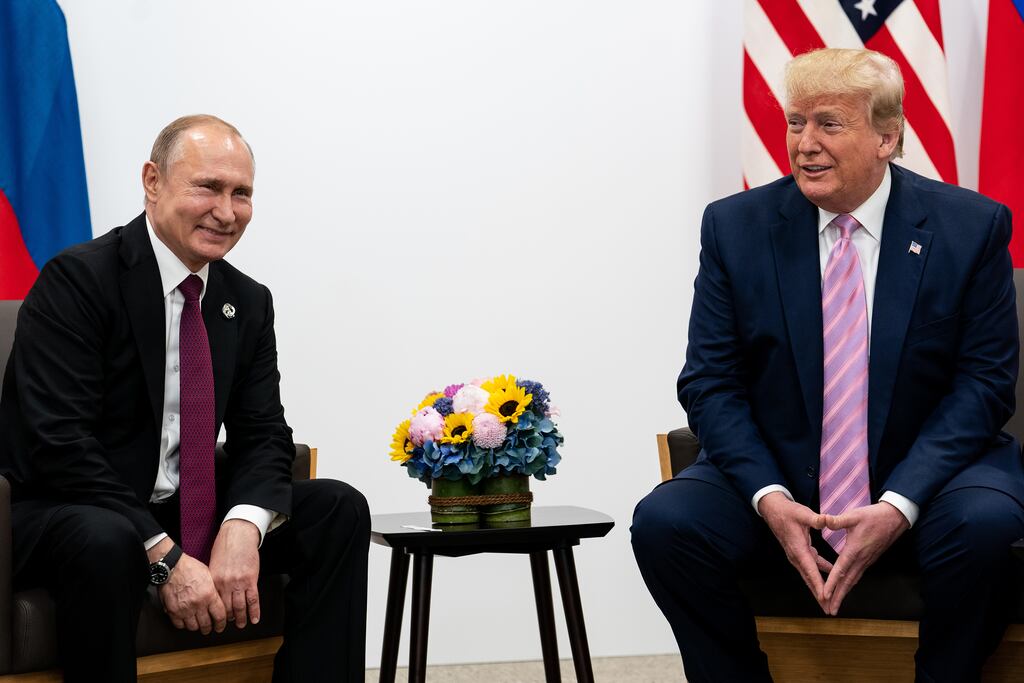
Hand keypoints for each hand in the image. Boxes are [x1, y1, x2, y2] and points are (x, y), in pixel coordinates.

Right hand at [157, 549, 226, 634]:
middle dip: (209, 628)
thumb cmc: (190, 567)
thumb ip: (214, 590)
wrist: (172, 566)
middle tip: (210, 628)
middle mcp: (198, 604)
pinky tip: (186, 621)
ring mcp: (184, 609)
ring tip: (198, 625)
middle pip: (206, 624)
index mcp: (209, 595)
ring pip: (193, 627)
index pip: (219, 616)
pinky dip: (183, 625)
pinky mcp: (173, 611)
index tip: (220, 626)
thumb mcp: (209, 576)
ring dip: (197, 627)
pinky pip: (179, 625)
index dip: (221, 624)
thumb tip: (219, 600)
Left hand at [209, 519, 261, 627]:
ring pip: (240, 607)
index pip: (216, 603)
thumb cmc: (225, 546)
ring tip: (242, 625)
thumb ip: (214, 580)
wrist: (239, 535)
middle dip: (228, 619)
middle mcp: (225, 584)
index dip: (217, 614)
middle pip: (227, 608)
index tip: (218, 619)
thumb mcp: (214, 564)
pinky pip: (253, 600)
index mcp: (214, 581)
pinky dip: (254, 611)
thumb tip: (214, 593)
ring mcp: (239, 583)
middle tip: (230, 624)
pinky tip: (255, 619)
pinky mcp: (251, 580)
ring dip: (241, 618)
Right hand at [758, 492, 830, 610]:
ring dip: (818, 588)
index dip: (818, 585)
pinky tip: (830, 573)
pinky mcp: (798, 552)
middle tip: (828, 610)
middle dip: (819, 595)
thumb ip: (816, 519)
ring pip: (809, 575)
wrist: (773, 510)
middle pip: (809, 579)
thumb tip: (827, 520)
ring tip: (828, 600)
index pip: (810, 570)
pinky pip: (810, 567)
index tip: (825, 598)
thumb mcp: (803, 513)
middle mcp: (796, 556)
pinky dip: (819, 573)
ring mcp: (796, 556)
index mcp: (798, 549)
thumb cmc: (788, 511)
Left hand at [822, 502, 908, 614]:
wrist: (895, 518)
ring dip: (844, 594)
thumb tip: (823, 519)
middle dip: (838, 597)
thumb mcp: (854, 516)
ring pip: (853, 581)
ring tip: (835, 605)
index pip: (841, 570)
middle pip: (848, 582)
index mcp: (854, 550)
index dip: (832, 583)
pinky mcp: (869, 559)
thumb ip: (838, 520)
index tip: (825, 595)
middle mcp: (861, 559)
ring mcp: (866, 561)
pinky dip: (850, 585)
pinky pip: (858, 576)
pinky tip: (845, 589)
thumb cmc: (873, 516)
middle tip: (829, 611)